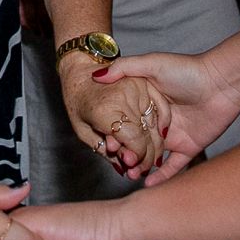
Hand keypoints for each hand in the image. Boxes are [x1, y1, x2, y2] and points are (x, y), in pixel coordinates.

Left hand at [58, 55, 164, 176]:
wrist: (78, 71)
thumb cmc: (76, 102)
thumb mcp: (83, 131)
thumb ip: (105, 151)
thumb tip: (126, 168)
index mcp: (105, 111)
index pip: (134, 140)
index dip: (137, 157)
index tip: (132, 164)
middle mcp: (124, 98)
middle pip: (146, 135)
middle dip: (147, 156)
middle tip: (139, 168)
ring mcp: (137, 88)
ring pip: (155, 125)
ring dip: (156, 144)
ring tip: (148, 157)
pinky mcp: (144, 83)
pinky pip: (161, 108)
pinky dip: (162, 125)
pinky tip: (159, 137)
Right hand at [94, 50, 239, 184]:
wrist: (223, 82)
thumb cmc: (189, 70)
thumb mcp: (152, 64)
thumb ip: (124, 68)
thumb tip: (97, 75)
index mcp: (147, 102)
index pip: (126, 122)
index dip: (115, 133)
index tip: (105, 143)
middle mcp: (158, 120)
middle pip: (137, 141)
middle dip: (126, 153)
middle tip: (118, 163)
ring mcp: (173, 135)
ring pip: (152, 156)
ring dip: (141, 167)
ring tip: (130, 176)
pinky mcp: (189, 147)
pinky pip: (174, 166)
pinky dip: (162, 176)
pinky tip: (148, 184)